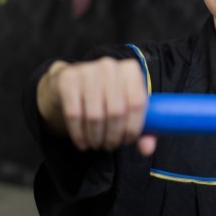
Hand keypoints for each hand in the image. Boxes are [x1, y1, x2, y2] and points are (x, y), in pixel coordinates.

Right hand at [37, 58, 156, 155]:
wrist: (71, 84)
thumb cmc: (105, 98)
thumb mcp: (127, 109)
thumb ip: (143, 129)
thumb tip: (147, 149)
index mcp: (130, 71)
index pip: (137, 103)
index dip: (134, 128)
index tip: (127, 141)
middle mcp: (110, 66)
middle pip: (116, 112)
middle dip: (113, 136)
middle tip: (109, 146)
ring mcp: (87, 71)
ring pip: (95, 115)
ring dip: (96, 137)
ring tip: (97, 144)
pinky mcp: (68, 80)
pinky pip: (74, 114)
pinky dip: (79, 134)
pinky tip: (82, 142)